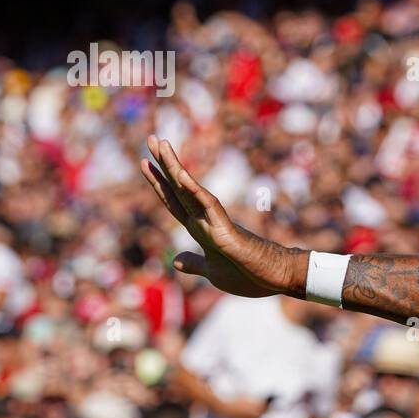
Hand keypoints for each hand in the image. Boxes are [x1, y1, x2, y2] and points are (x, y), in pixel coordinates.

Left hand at [140, 135, 303, 297]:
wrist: (274, 279)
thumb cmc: (248, 275)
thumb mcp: (213, 272)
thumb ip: (195, 264)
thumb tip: (176, 260)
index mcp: (199, 229)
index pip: (173, 201)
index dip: (158, 183)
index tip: (144, 162)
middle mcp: (205, 220)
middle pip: (178, 188)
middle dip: (164, 164)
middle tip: (152, 139)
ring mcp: (215, 222)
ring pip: (190, 190)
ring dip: (174, 167)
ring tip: (162, 144)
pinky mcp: (226, 229)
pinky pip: (208, 205)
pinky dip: (194, 190)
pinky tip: (180, 175)